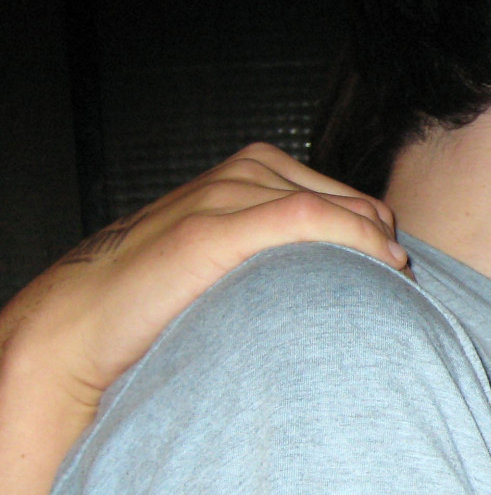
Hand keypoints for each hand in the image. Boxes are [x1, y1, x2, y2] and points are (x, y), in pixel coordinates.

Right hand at [2, 144, 407, 410]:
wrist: (84, 321)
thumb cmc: (165, 298)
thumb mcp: (236, 260)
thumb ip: (282, 251)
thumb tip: (354, 277)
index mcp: (251, 172)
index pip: (347, 198)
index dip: (380, 237)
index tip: (400, 278)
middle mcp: (243, 172)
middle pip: (350, 201)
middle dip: (381, 243)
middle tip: (401, 290)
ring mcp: (225, 194)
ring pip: (334, 207)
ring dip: (373, 245)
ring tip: (394, 286)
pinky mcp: (213, 227)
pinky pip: (306, 218)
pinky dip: (352, 239)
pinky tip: (380, 265)